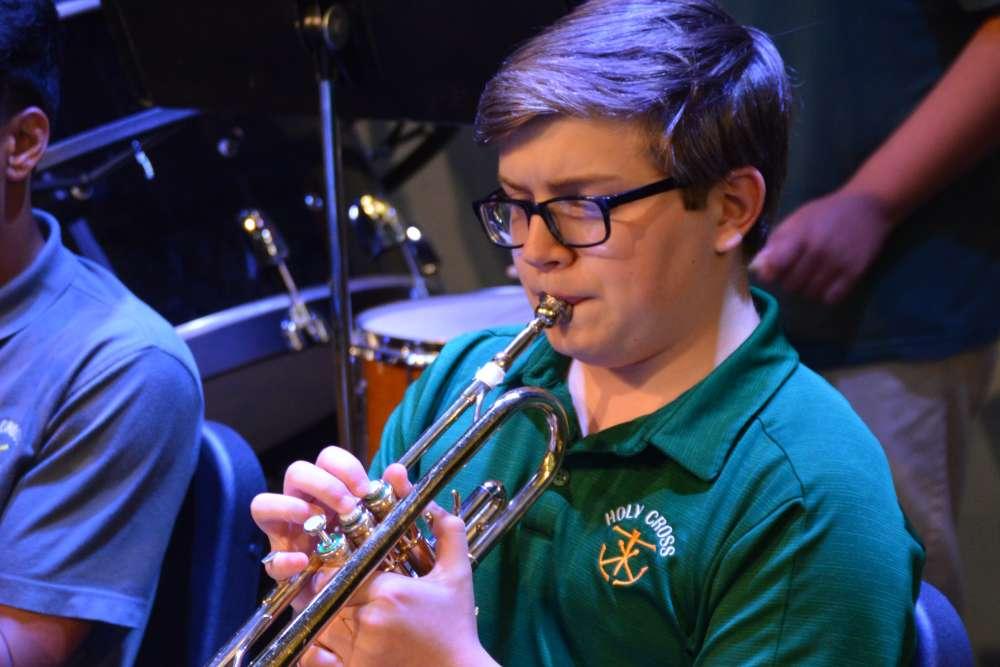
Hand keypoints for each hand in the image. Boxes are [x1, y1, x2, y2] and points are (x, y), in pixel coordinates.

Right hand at [251, 447, 401, 604]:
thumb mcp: (389, 522)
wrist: (361, 597)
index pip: (327, 459)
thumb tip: (397, 471)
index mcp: (330, 490)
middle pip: (296, 472)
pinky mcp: (282, 569)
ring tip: (315, 522)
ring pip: (263, 504)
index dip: (344, 467)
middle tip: (347, 506)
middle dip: (323, 484)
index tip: (364, 489)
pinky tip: (305, 562)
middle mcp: (304, 505)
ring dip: (289, 507)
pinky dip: (285, 560)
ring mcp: (287, 535)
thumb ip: (396, 496)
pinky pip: (271, 560)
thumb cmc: (370, 550)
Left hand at [303, 503, 494, 666]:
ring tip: (344, 614)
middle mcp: (369, 621)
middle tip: (344, 591)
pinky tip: (335, 642)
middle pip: (328, 596)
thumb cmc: (456, 625)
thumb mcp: (458, 575)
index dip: (339, 569)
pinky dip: (318, 650)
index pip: (342, 571)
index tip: (347, 569)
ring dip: (327, 617)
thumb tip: (432, 504)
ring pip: (321, 624)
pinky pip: (316, 658)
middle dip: (333, 592)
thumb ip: (448, 533)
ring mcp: (359, 651)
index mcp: (390, 592)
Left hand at [749, 189, 896, 303]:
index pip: (774, 267)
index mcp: (800, 236)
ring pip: (809, 293)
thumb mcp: (797, 219)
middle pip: (790, 285)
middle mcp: (817, 252)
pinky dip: (825, 294)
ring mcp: (837, 264)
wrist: (868, 208)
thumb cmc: (826, 213)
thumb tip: (758, 267)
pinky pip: (831, 298)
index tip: (773, 271)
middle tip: (795, 271)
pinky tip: (826, 282)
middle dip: (788, 281)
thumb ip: (777, 242)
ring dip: (807, 288)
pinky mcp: (854, 274)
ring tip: (811, 275)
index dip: (770, 273)